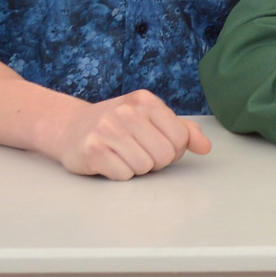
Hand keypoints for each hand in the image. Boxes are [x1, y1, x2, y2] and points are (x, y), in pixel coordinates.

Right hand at [47, 88, 210, 178]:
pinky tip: (107, 160)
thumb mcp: (150, 119)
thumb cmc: (117, 125)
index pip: (180, 138)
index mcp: (145, 100)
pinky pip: (124, 175)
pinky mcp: (92, 150)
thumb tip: (206, 147)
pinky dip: (118, 174)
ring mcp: (107, 130)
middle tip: (135, 150)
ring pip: (145, 167)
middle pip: (165, 155)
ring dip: (135, 168)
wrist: (69, 128)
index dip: (172, 149)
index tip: (154, 143)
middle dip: (154, 160)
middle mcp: (126, 111)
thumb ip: (183, 131)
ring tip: (121, 154)